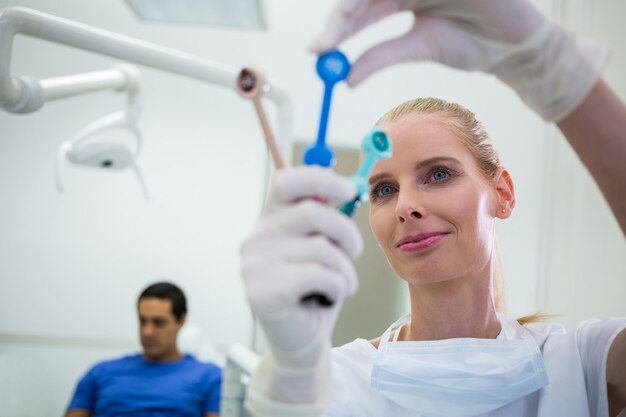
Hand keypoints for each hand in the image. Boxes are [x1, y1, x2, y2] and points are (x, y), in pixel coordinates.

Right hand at [241, 165, 361, 401]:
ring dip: (345, 269)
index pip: (287, 181)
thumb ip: (326, 219)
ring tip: (341, 283)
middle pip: (313, 212)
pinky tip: (328, 297)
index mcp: (268, 219)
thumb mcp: (322, 246)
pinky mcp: (263, 292)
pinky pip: (320, 275)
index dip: (320, 179)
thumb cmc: (316, 288)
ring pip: (322, 248)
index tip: (348, 191)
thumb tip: (349, 187)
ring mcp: (255, 265)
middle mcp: (256, 238)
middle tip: (355, 252)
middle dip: (346, 232)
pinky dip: (338, 287)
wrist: (301, 340)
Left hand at [310, 0, 606, 121]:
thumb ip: (381, 58)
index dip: (336, 27)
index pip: (359, 8)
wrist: (513, 45)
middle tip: (327, 40)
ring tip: (347, 20)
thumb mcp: (420, 48)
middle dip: (344, 14)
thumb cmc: (470, 44)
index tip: (316, 50)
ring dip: (362, 3)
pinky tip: (389, 2)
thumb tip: (344, 79)